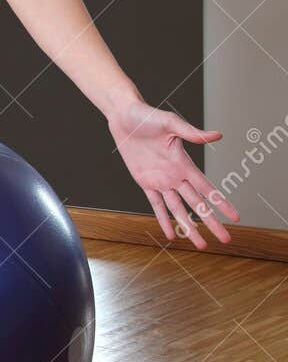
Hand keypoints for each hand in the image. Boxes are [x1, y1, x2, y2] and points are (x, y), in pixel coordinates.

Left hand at [108, 99, 238, 246]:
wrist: (125, 117)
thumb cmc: (148, 116)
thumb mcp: (170, 123)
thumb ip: (192, 133)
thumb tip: (218, 135)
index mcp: (184, 163)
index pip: (207, 189)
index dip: (221, 204)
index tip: (235, 217)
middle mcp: (175, 175)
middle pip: (197, 204)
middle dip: (212, 222)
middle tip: (226, 240)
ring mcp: (161, 180)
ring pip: (178, 210)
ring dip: (189, 227)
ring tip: (200, 245)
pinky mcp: (145, 182)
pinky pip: (156, 205)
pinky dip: (163, 219)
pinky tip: (170, 234)